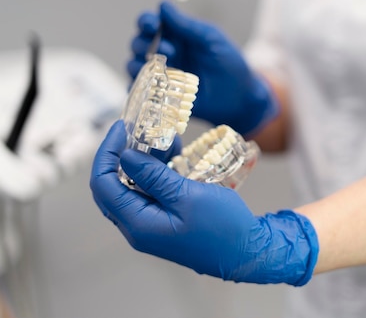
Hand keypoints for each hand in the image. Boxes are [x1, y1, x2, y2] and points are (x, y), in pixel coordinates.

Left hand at [90, 121, 317, 285]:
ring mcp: (151, 226)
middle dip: (121, 155)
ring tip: (163, 140)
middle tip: (137, 131)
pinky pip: (150, 194)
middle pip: (112, 186)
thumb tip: (125, 157)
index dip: (107, 152)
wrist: (247, 253)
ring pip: (132, 188)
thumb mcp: (188, 195)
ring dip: (142, 162)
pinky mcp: (165, 222)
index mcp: (138, 223)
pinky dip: (156, 173)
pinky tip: (172, 157)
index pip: (103, 184)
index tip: (121, 128)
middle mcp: (138, 227)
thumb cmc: (222, 227)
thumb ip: (154, 176)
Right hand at [128, 1, 278, 135]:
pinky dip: (137, 88)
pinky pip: (139, 91)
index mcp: (175, 35)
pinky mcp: (160, 95)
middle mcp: (164, 52)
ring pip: (133, 64)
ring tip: (160, 69)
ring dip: (139, 64)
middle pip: (138, 42)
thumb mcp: (211, 40)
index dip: (146, 22)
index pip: (150, 22)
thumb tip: (163, 5)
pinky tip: (147, 88)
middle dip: (144, 44)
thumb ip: (187, 25)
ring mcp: (161, 74)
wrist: (239, 97)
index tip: (153, 26)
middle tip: (169, 51)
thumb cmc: (229, 63)